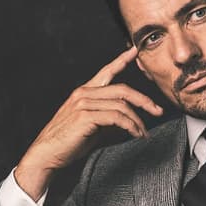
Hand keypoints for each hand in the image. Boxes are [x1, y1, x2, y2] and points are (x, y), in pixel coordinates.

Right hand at [15, 45, 162, 199]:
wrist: (47, 154)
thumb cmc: (68, 143)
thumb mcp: (92, 128)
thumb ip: (108, 120)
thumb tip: (128, 122)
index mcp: (84, 92)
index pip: (106, 71)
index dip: (122, 60)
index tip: (135, 51)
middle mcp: (84, 93)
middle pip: (123, 90)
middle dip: (144, 100)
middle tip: (158, 111)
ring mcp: (84, 104)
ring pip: (122, 105)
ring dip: (137, 121)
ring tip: (143, 133)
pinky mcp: (85, 117)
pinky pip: (116, 118)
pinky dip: (130, 126)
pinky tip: (134, 134)